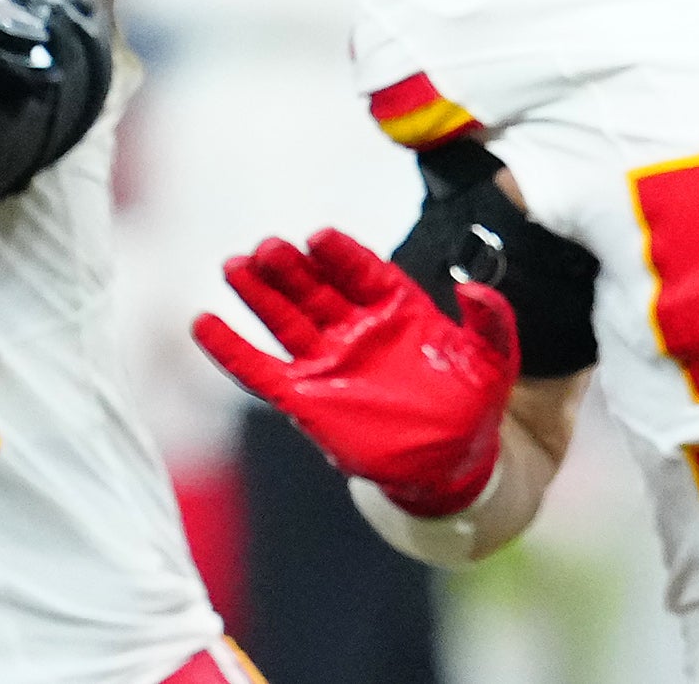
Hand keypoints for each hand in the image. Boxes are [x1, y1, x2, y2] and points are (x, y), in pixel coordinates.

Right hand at [195, 229, 517, 516]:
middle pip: (316, 290)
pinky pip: (261, 372)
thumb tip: (472, 288)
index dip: (341, 255)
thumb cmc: (472, 403)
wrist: (450, 462)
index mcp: (400, 310)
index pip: (363, 273)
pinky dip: (231, 350)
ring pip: (285, 321)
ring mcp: (329, 362)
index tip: (319, 235)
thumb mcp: (494, 359)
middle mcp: (357, 329)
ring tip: (234, 265)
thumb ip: (490, 321)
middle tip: (267, 246)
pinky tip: (204, 323)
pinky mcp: (304, 399)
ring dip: (259, 295)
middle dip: (292, 268)